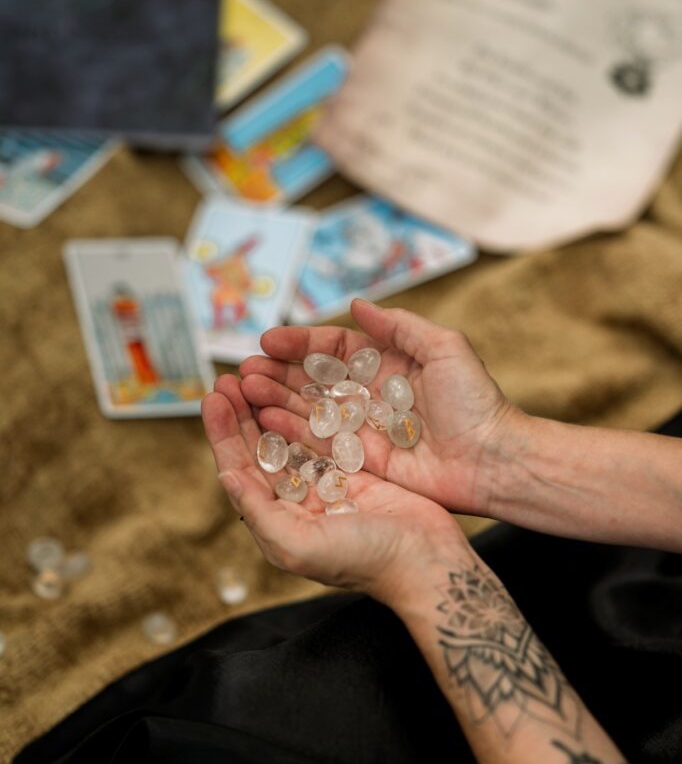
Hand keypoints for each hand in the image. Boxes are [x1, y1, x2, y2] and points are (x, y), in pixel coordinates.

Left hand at [202, 374, 464, 608]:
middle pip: (260, 449)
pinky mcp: (356, 469)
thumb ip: (259, 512)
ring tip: (255, 376)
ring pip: (288, 436)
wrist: (426, 560)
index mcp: (278, 521)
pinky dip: (306, 411)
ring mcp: (328, 482)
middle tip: (229, 378)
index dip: (223, 435)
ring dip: (269, 406)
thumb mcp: (298, 545)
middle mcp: (298, 500)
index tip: (213, 398)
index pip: (240, 470)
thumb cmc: (364, 561)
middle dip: (241, 413)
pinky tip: (297, 389)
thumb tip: (225, 477)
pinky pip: (323, 434)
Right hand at [240, 299, 521, 516]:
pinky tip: (264, 422)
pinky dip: (291, 432)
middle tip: (244, 371)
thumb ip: (400, 326)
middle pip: (312, 380)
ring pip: (308, 410)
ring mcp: (362, 428)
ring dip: (275, 399)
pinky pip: (318, 443)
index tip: (268, 341)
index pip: (331, 349)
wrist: (492, 459)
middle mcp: (368, 394)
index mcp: (386, 364)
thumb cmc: (474, 401)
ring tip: (244, 392)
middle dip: (277, 373)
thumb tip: (358, 303)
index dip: (299, 344)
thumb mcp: (444, 348)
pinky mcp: (361, 460)